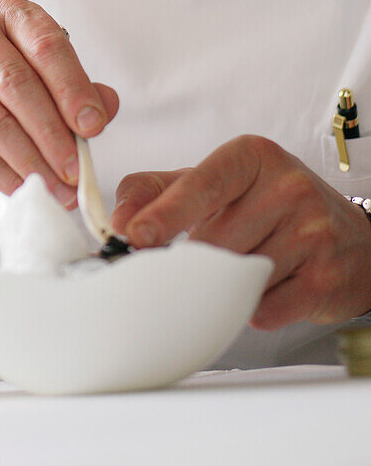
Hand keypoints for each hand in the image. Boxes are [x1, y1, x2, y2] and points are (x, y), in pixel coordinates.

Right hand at [0, 0, 118, 211]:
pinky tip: (28, 191)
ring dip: (34, 160)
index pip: (46, 44)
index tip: (94, 125)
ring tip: (60, 188)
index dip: (73, 87)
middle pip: (18, 81)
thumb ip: (76, 95)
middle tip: (78, 167)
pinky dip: (7, 176)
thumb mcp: (42, 96)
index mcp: (8, 15)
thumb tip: (107, 106)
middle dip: (54, 131)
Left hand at [110, 136, 370, 328]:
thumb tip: (117, 217)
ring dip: (227, 283)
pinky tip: (271, 285)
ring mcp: (311, 231)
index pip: (203, 183)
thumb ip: (157, 190)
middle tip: (211, 252)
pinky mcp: (324, 278)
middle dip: (200, 257)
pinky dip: (254, 307)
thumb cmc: (269, 206)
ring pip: (235, 277)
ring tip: (249, 262)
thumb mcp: (215, 184)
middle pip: (211, 241)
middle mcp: (287, 186)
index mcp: (252, 157)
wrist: (348, 240)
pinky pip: (263, 308)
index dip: (166, 212)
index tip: (136, 236)